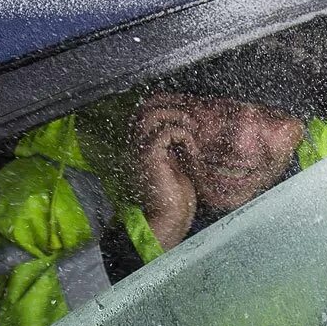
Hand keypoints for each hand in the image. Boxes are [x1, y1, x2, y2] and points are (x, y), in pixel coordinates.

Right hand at [135, 97, 198, 250]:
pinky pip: (166, 131)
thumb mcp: (175, 164)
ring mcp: (139, 150)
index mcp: (139, 146)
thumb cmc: (174, 197)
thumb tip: (185, 127)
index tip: (188, 117)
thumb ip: (173, 146)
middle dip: (172, 107)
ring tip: (192, 131)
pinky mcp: (149, 157)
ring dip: (177, 117)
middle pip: (145, 107)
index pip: (144, 111)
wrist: (167, 219)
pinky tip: (192, 152)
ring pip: (153, 114)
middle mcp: (134, 145)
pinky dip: (184, 136)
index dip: (166, 106)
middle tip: (192, 122)